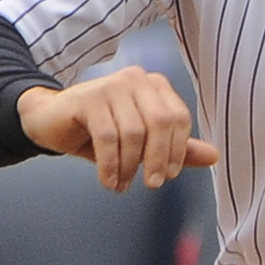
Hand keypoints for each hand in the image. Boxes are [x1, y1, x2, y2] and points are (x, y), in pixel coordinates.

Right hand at [17, 65, 218, 191]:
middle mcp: (136, 80)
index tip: (170, 174)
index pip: (179, 117)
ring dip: (130, 166)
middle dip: (159, 158)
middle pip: (160, 122)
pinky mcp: (88, 98)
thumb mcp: (141, 142)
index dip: (179, 149)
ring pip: (133, 132)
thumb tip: (214, 156)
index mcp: (155, 86)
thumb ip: (176, 147)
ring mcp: (112, 86)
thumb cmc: (98, 130)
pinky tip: (110, 180)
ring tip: (123, 184)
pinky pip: (107, 137)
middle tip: (153, 184)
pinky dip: (111, 165)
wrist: (50, 120)